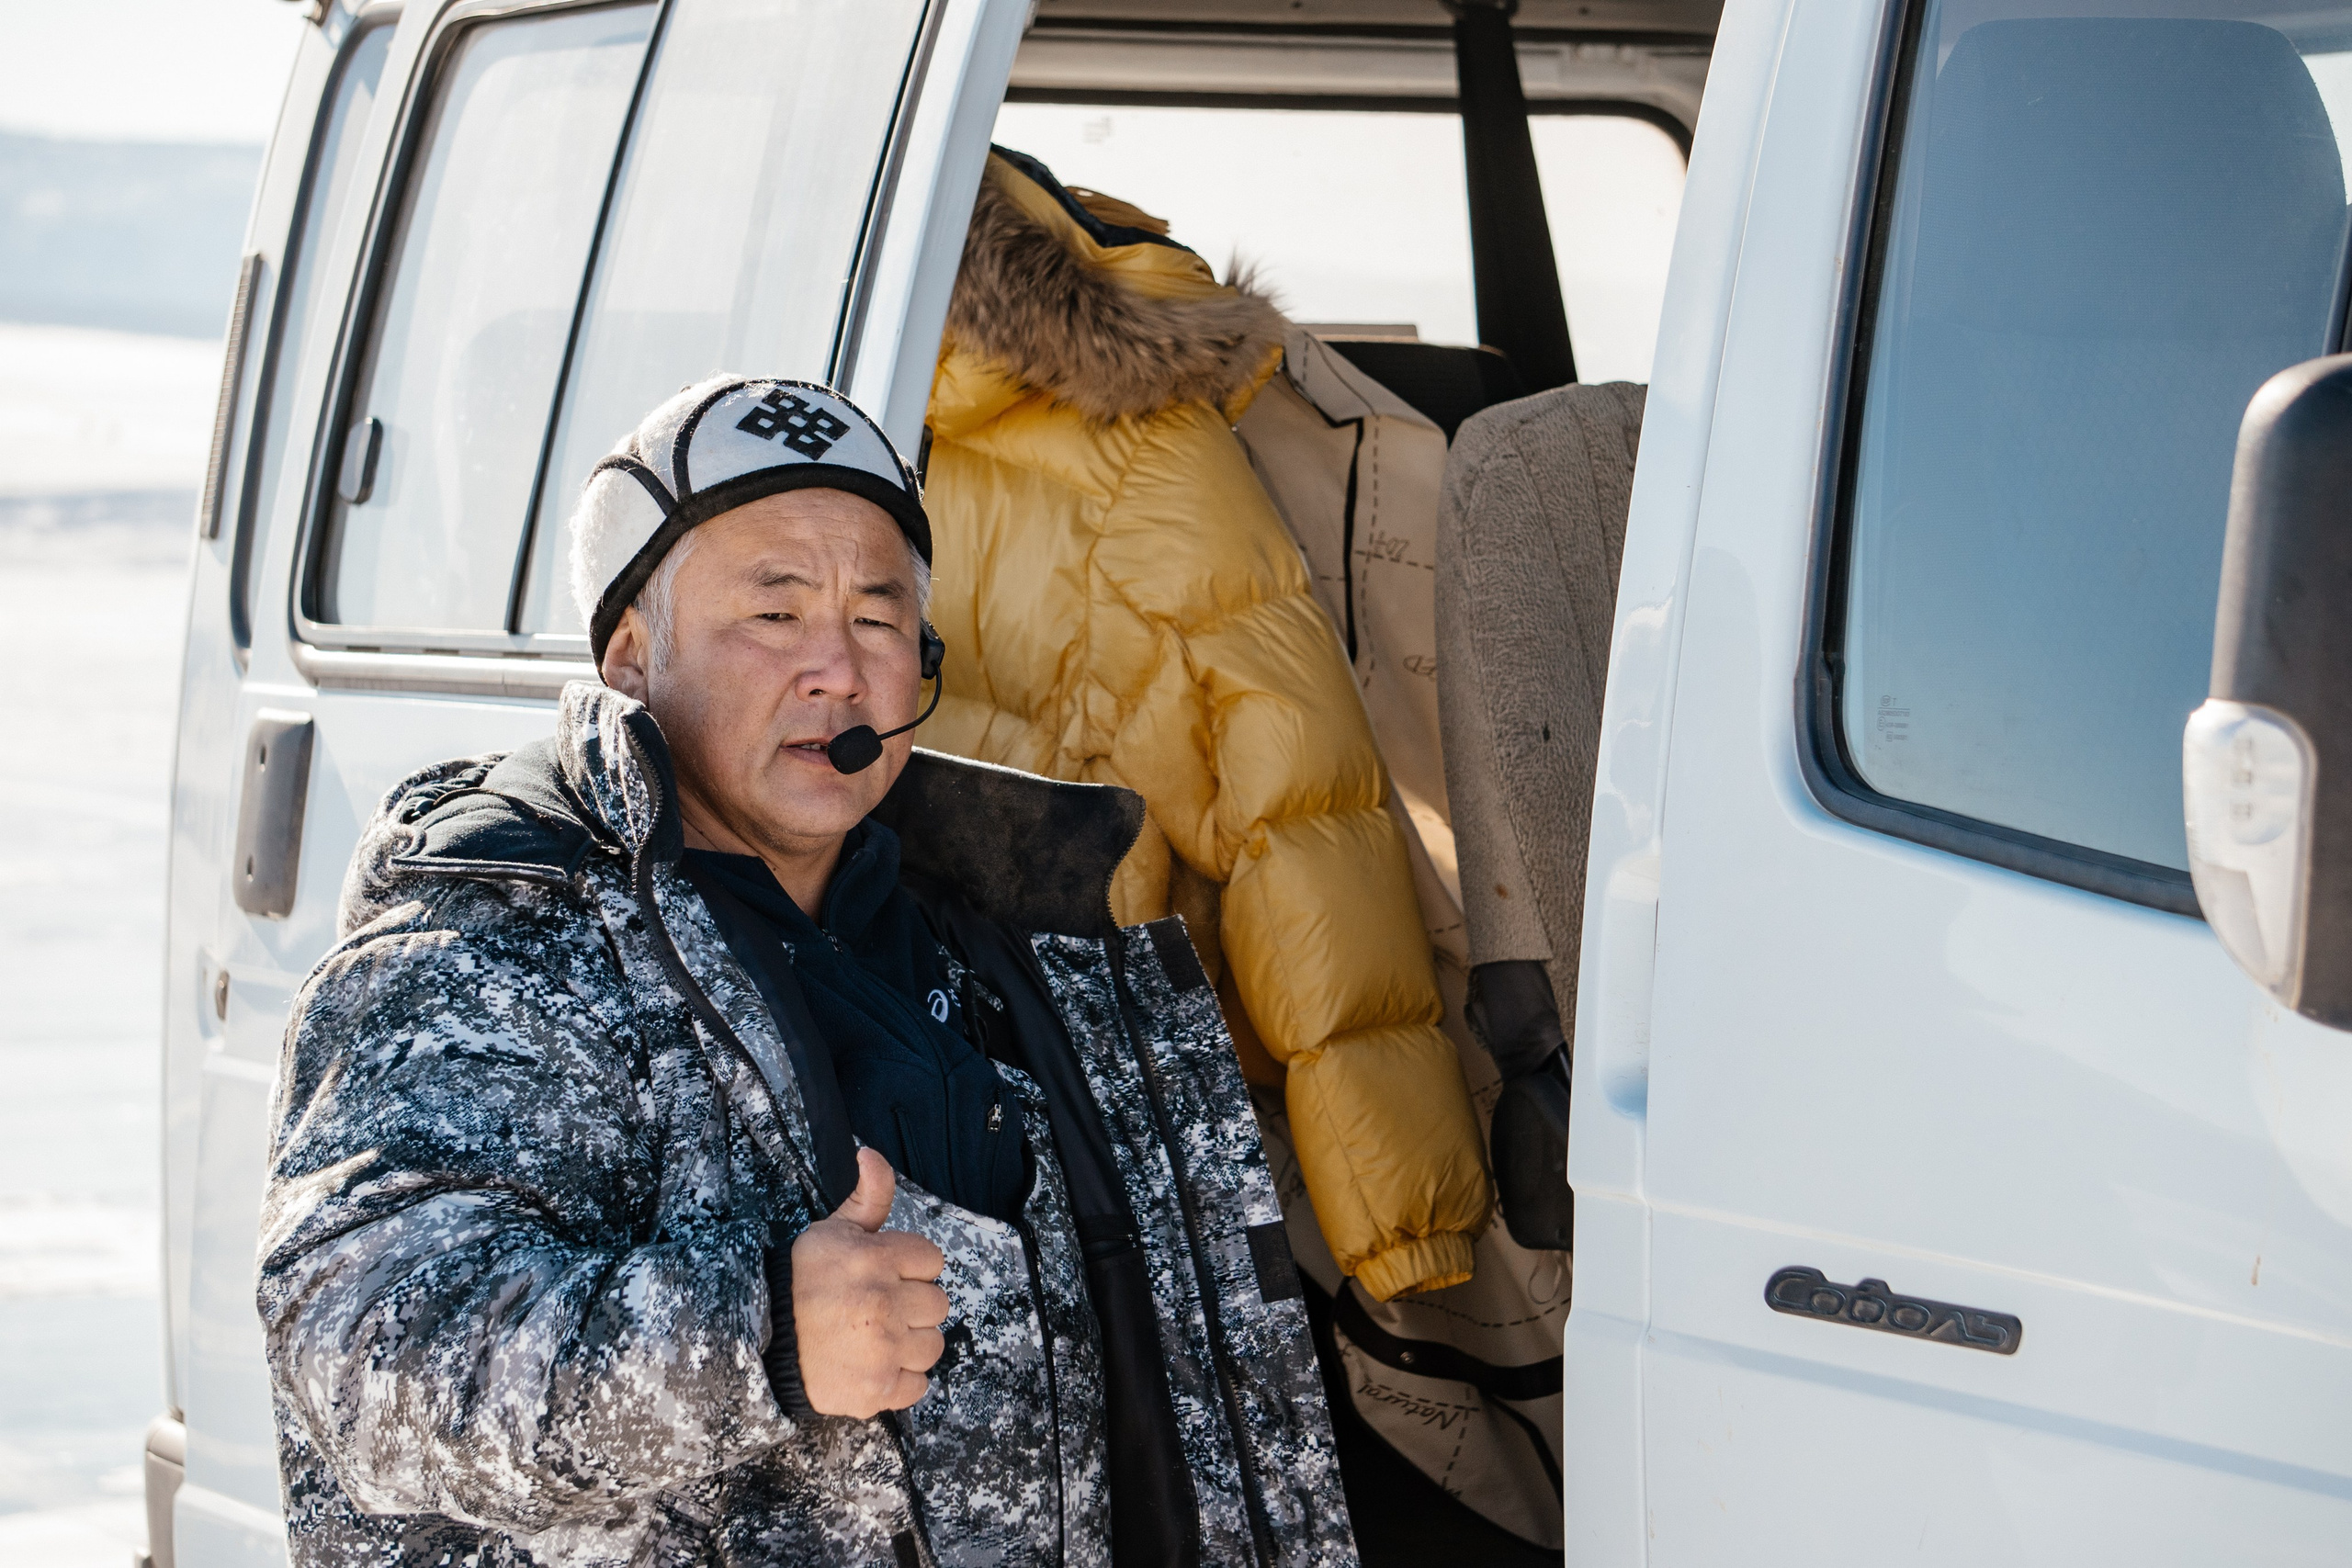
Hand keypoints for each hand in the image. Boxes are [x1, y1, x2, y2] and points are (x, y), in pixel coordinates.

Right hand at [790, 1147, 947, 1417]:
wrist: (760, 1340)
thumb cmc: (803, 1281)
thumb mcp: (833, 1230)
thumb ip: (868, 1196)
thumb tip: (872, 1154)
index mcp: (877, 1259)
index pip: (932, 1260)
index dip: (910, 1268)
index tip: (884, 1275)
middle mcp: (884, 1304)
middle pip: (938, 1304)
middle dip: (912, 1304)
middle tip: (877, 1308)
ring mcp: (882, 1349)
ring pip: (933, 1345)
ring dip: (910, 1343)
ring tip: (875, 1337)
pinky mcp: (878, 1389)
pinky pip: (919, 1384)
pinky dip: (901, 1379)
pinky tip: (873, 1364)